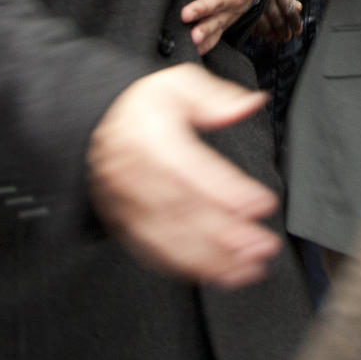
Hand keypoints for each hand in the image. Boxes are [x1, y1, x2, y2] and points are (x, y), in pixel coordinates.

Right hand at [87, 64, 280, 289]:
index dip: (230, 190)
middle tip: (263, 243)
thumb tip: (250, 104)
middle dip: (228, 232)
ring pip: (170, 237)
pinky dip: (188, 268)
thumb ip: (215, 96)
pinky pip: (153, 252)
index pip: (192, 168)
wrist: (97, 127)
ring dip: (213, 257)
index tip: (262, 202)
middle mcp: (132, 173)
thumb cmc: (140, 110)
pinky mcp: (122, 224)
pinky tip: (218, 273)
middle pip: (183, 208)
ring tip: (250, 265)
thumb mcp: (176, 85)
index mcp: (148, 137)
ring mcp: (124, 203)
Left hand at [179, 0, 259, 53]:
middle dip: (201, 8)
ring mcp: (230, 12)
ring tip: (191, 38)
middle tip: (185, 14)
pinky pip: (216, 36)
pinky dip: (207, 44)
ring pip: (217, 23)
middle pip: (216, 2)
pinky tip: (195, 50)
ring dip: (204, 31)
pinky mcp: (225, 23)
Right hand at [253, 0, 302, 44]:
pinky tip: (260, 34)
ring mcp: (252, 1)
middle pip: (279, 20)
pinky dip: (257, 31)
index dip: (295, 23)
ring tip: (275, 38)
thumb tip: (299, 8)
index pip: (290, 10)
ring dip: (271, 34)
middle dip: (283, 31)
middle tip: (286, 37)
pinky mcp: (239, 7)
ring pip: (265, 25)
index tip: (297, 31)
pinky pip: (250, 23)